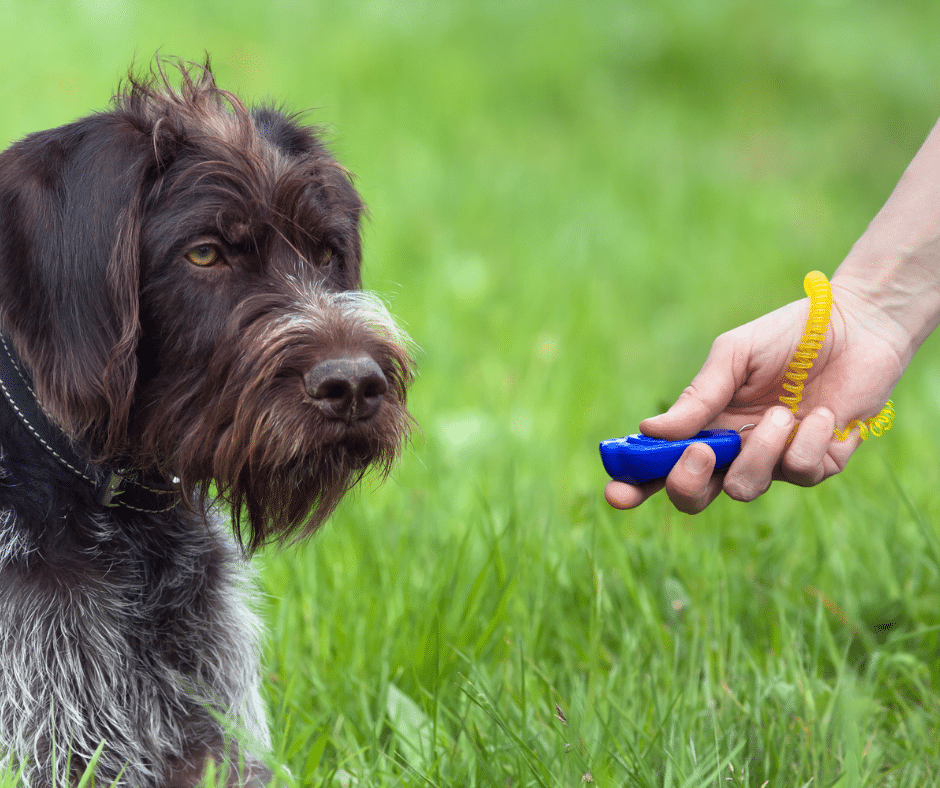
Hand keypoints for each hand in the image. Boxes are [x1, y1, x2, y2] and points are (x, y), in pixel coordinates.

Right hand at [605, 282, 905, 512]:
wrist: (857, 324)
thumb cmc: (787, 336)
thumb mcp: (733, 356)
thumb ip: (698, 396)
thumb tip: (649, 431)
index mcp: (704, 425)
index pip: (661, 465)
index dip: (635, 485)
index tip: (617, 492)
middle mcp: (734, 450)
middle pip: (696, 496)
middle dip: (688, 485)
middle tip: (700, 453)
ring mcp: (774, 461)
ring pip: (747, 488)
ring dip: (760, 453)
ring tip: (781, 414)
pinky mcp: (819, 463)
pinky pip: (802, 473)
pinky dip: (808, 442)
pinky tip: (822, 413)